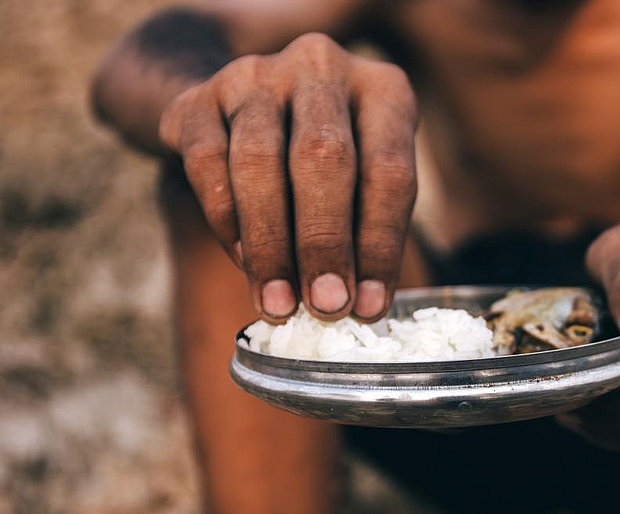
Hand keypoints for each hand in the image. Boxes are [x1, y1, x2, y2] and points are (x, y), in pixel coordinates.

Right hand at [158, 33, 417, 321]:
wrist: (246, 107)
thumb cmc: (329, 162)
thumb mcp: (367, 179)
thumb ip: (366, 229)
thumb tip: (359, 306)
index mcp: (383, 89)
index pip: (389, 171)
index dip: (380, 245)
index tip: (370, 306)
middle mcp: (321, 67)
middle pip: (323, 159)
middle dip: (324, 244)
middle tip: (326, 307)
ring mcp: (256, 75)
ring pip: (259, 163)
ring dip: (271, 245)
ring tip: (280, 304)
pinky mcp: (198, 96)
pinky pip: (208, 164)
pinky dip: (227, 222)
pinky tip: (245, 263)